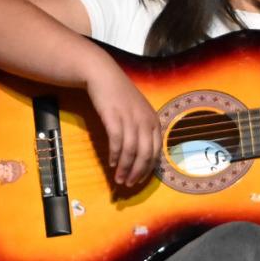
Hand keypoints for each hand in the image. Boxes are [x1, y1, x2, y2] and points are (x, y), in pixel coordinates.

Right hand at [86, 60, 164, 187]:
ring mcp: (130, 118)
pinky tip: (111, 164)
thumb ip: (143, 130)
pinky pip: (117, 142)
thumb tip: (141, 156)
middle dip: (137, 173)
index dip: (148, 169)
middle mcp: (145, 121)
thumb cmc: (121, 95)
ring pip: (130, 151)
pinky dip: (115, 155)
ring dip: (125, 168)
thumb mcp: (138, 112)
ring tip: (119, 179)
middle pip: (145, 154)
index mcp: (154, 121)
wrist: (104, 75)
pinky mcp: (114, 117)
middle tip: (129, 184)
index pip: (156, 152)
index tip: (140, 180)